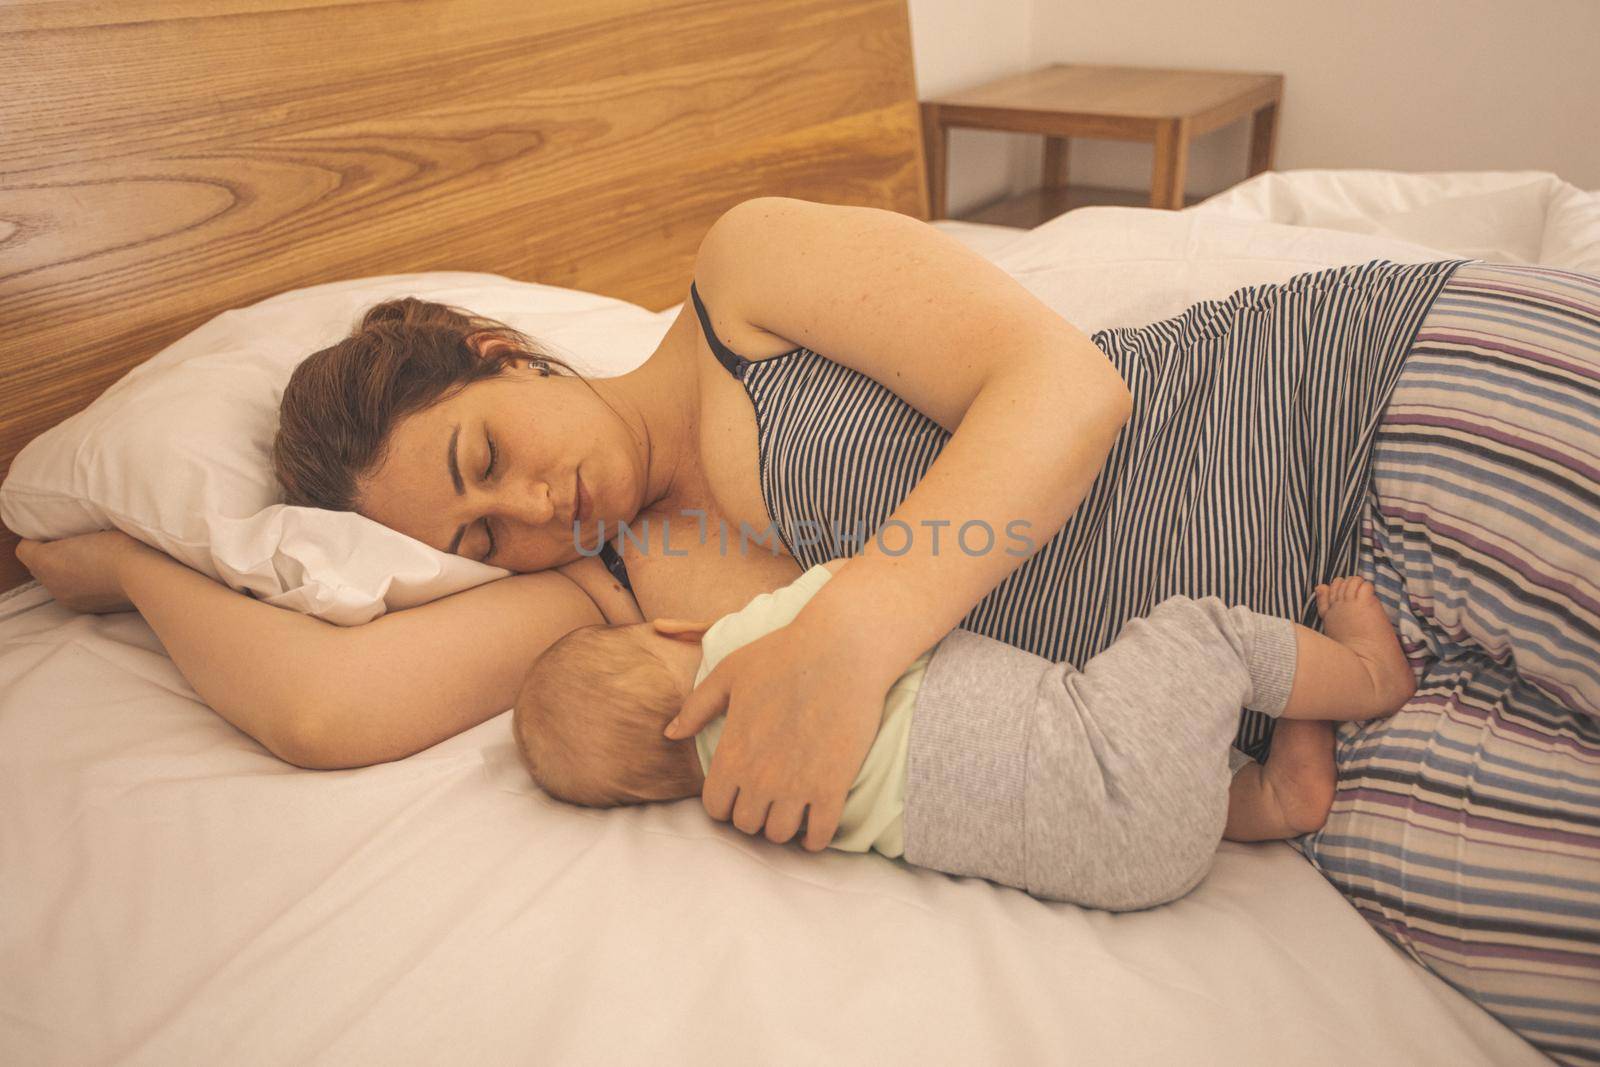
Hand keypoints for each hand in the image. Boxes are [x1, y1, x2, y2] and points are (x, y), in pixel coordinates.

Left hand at [15, 530, 152, 612]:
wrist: (145, 575)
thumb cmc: (119, 546)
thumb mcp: (89, 526)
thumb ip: (67, 530)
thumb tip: (67, 534)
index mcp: (46, 562)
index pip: (27, 548)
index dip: (42, 537)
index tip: (62, 530)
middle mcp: (52, 584)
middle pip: (41, 566)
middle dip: (54, 556)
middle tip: (78, 543)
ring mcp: (70, 600)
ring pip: (57, 581)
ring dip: (69, 571)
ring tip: (93, 559)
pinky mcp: (89, 609)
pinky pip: (74, 594)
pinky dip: (83, 585)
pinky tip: (102, 575)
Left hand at [664, 610, 891, 850]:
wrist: (842, 649)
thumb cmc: (783, 655)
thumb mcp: (729, 674)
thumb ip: (696, 707)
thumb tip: (670, 733)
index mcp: (732, 753)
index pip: (715, 808)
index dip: (723, 803)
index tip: (737, 792)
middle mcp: (761, 778)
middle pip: (747, 825)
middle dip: (752, 815)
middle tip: (765, 799)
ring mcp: (798, 785)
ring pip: (781, 835)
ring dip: (783, 827)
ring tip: (789, 810)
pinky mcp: (833, 786)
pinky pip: (820, 835)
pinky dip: (815, 838)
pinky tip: (815, 824)